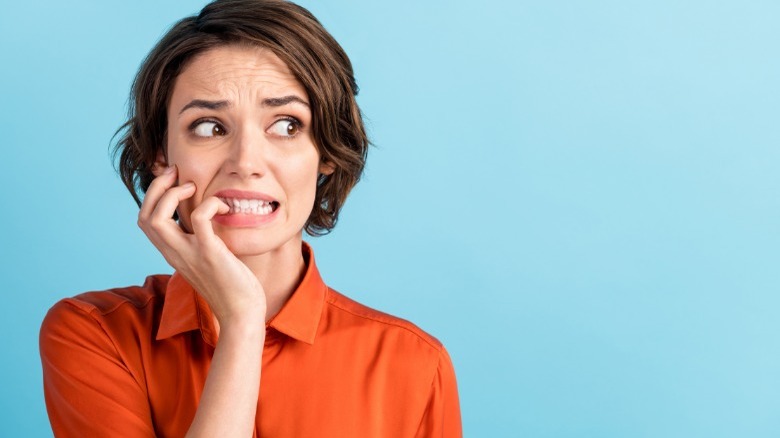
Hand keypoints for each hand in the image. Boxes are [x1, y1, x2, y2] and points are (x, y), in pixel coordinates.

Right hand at [137, 165, 266, 324]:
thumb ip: (200, 242)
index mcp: (173, 253)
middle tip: (177, 174)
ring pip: (157, 219)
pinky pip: (200, 219)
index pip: (145, 221)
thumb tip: (207, 220)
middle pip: (144, 217)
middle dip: (157, 188)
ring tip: (194, 188)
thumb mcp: (207, 259)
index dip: (153, 196)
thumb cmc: (231, 286)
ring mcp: (190, 254)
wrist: (241, 313)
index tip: (171, 180)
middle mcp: (175, 253)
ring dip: (173, 194)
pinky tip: (223, 206)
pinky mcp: (210, 254)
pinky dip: (209, 203)